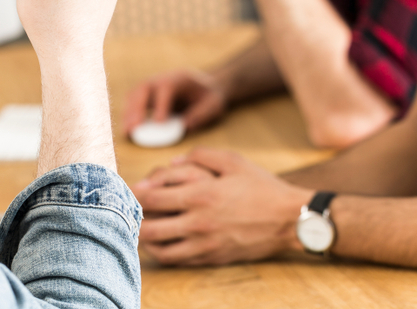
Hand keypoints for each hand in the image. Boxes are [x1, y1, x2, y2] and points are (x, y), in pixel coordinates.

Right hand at [122, 69, 228, 135]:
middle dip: (137, 108)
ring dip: (129, 112)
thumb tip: (184, 126)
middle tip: (133, 128)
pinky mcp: (148, 94)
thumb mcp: (214, 105)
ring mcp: (153, 85)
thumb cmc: (210, 97)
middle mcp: (163, 78)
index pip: (166, 88)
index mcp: (181, 78)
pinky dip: (129, 113)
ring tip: (127, 131)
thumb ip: (201, 114)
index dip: (160, 105)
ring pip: (135, 94)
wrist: (207, 86)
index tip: (158, 123)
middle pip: (144, 88)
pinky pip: (133, 101)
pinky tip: (128, 129)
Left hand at [132, 148, 313, 265]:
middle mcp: (198, 222)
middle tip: (126, 213)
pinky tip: (159, 244)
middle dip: (132, 220)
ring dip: (143, 240)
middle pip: (148, 227)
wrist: (289, 220)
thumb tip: (172, 162)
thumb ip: (199, 156)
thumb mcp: (233, 160)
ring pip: (160, 249)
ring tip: (138, 230)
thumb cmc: (261, 186)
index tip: (130, 190)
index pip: (152, 197)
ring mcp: (204, 243)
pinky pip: (178, 260)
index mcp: (200, 194)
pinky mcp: (212, 258)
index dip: (134, 194)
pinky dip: (162, 253)